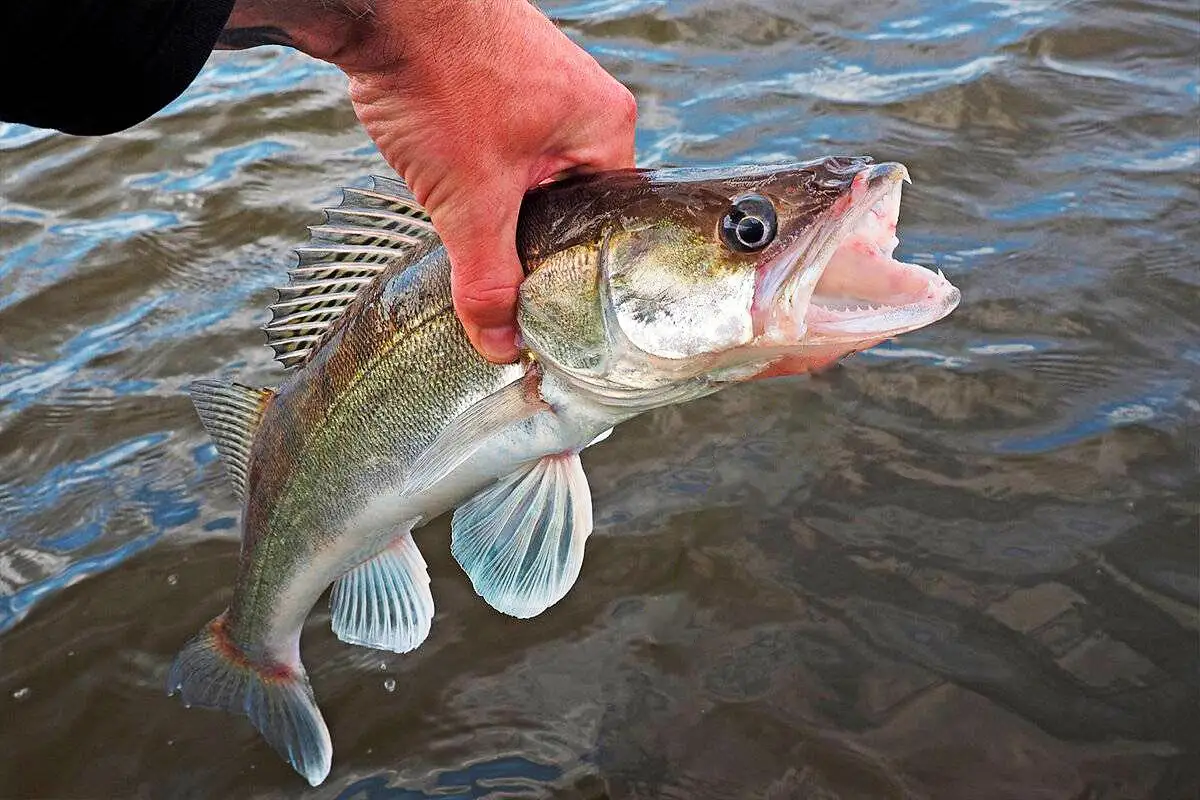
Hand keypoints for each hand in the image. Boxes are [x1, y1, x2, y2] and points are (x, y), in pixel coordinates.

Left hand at [219, 0, 637, 363]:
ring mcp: (537, 83)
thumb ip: (490, 281)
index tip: (545, 302)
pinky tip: (442, 171)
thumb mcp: (473, 200)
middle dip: (526, 234)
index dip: (572, 268)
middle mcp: (581, 102)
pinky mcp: (492, 75)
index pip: (608, 224)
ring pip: (525, 174)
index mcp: (605, 128)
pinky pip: (495, 143)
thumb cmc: (445, 77)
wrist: (383, 0)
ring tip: (463, 210)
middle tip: (496, 263)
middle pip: (567, 202)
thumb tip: (504, 347)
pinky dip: (470, 166)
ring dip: (493, 200)